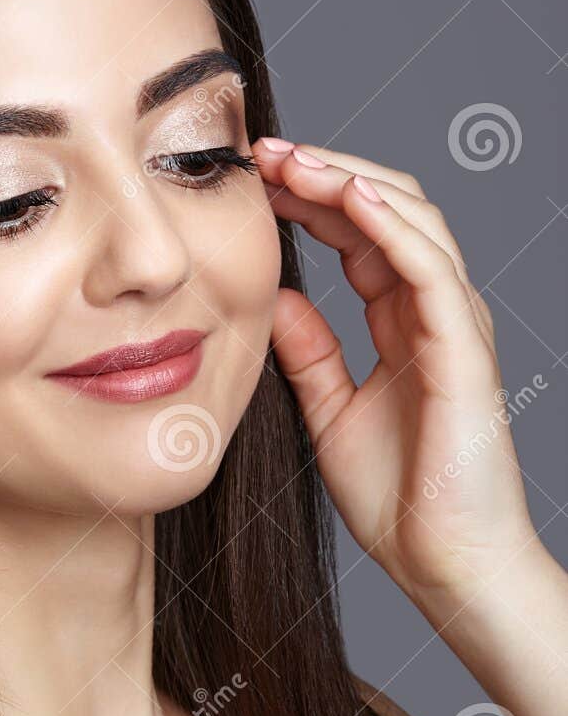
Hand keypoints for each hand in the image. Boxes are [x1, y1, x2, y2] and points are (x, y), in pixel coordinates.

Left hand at [253, 137, 539, 606]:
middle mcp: (433, 312)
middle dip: (325, 172)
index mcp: (402, 324)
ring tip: (292, 159)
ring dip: (351, 181)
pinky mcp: (464, 348)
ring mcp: (454, 325)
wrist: (446, 564)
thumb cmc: (401, 502)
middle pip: (386, 211)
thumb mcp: (331, 414)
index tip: (252, 179)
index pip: (359, 235)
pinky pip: (431, 267)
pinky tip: (347, 196)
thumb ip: (309, 355)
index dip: (309, 199)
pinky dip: (392, 225)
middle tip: (262, 151)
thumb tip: (274, 301)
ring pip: (412, 222)